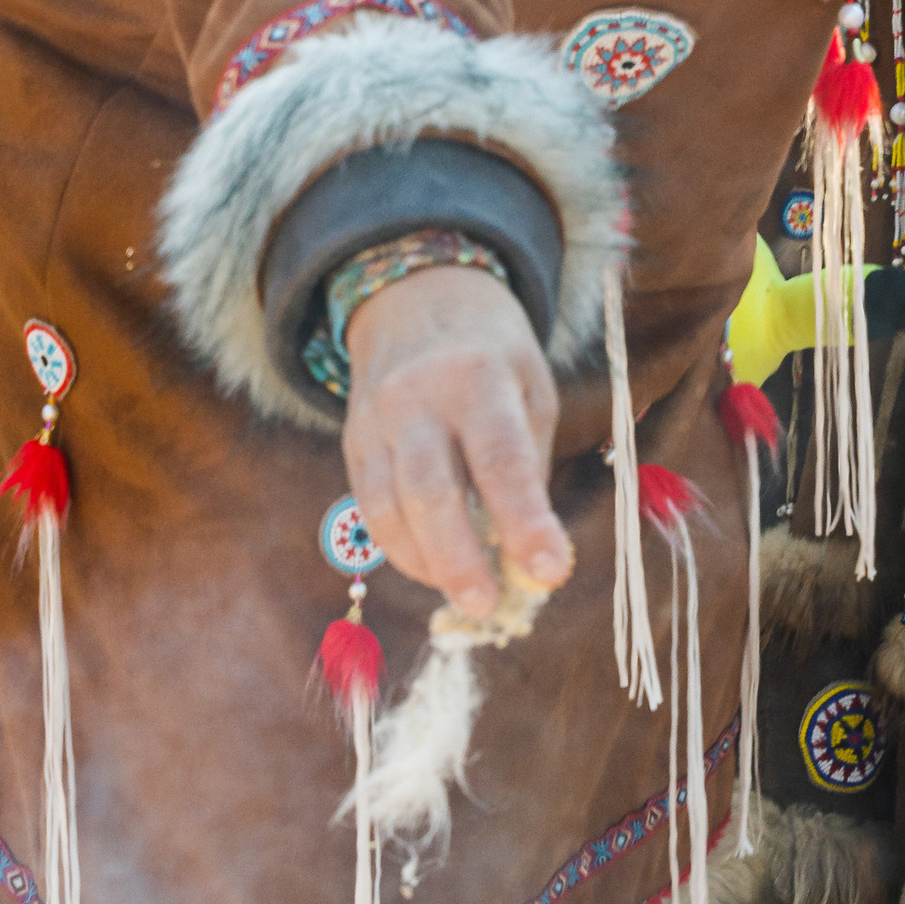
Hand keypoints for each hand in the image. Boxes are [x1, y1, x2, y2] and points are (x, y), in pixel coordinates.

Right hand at [342, 263, 572, 620]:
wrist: (416, 297)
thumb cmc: (492, 354)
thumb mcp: (530, 388)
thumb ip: (528, 463)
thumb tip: (524, 551)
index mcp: (478, 377)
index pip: (501, 459)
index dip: (526, 520)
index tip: (551, 572)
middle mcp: (417, 398)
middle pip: (430, 491)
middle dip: (460, 558)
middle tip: (489, 605)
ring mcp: (376, 421)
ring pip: (389, 507)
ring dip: (427, 563)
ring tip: (468, 595)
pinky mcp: (353, 443)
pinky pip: (372, 507)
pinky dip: (403, 548)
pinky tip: (434, 567)